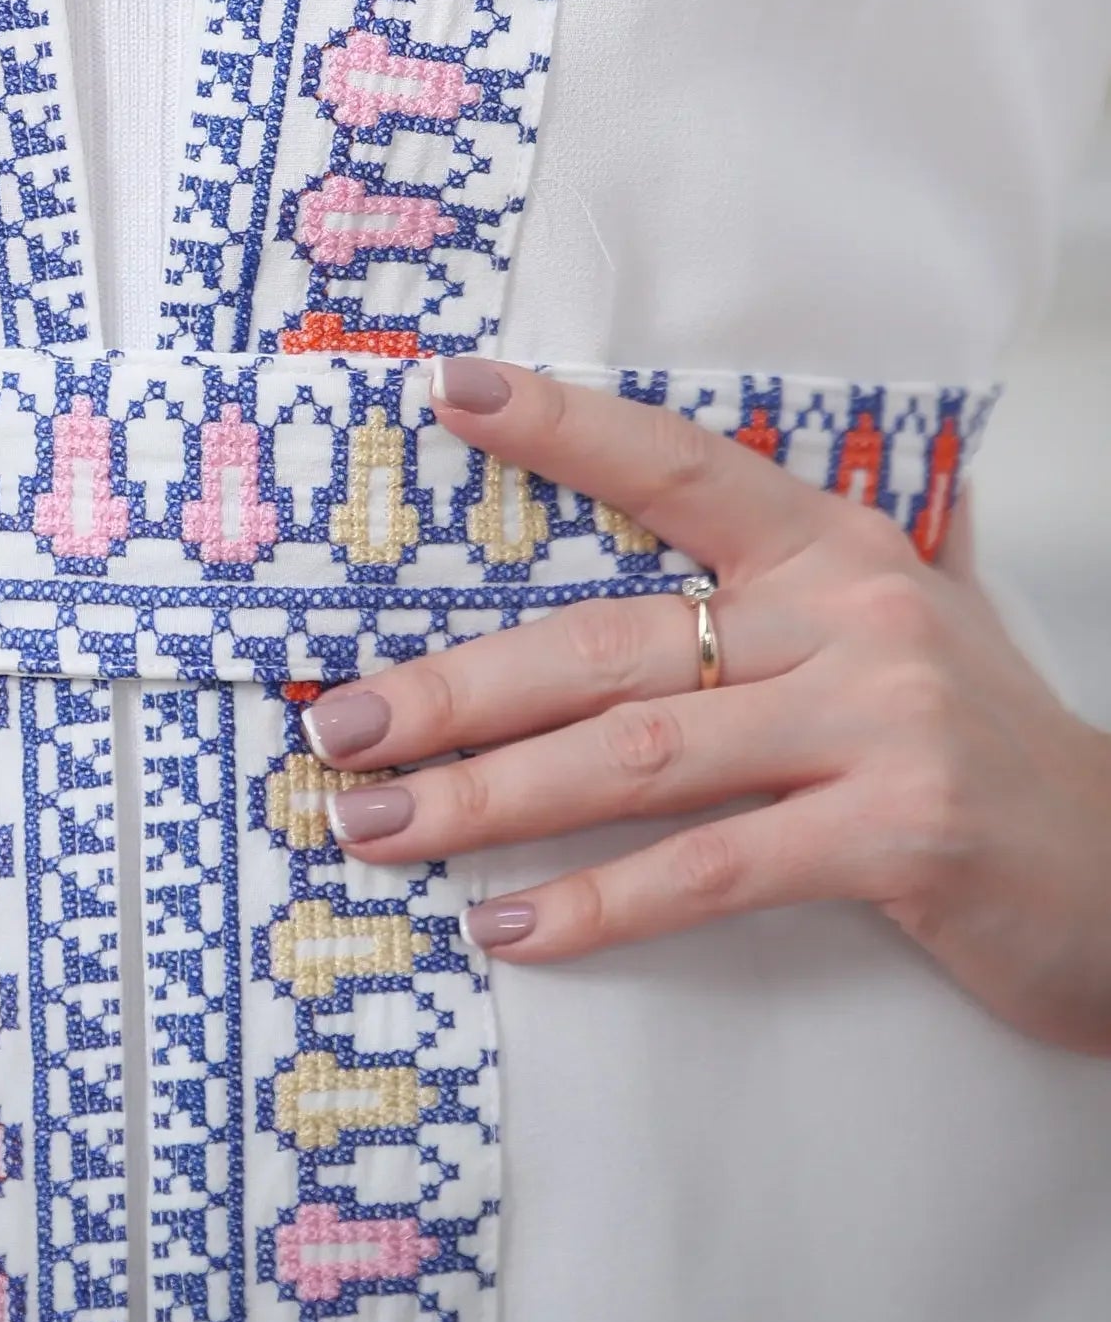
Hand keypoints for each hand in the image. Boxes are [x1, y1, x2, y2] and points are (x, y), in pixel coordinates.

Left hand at [303, 360, 1110, 1053]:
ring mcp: (876, 723)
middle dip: (453, 687)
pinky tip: (510, 927)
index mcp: (831, 545)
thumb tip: (672, 529)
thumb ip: (800, 574)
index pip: (672, 463)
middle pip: (606, 642)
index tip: (444, 394)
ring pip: (634, 756)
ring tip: (378, 827)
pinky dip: (599, 904)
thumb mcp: (903, 625)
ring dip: (487, 799)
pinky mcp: (897, 835)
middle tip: (334, 725)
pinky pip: (712, 869)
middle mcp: (849, 613)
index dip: (561, 424)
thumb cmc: (985, 748)